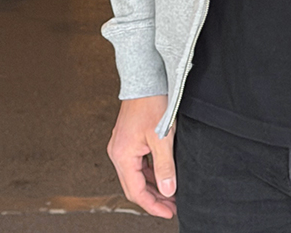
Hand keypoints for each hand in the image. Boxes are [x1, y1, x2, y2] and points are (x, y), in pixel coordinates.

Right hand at [107, 95, 176, 218]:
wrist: (145, 78)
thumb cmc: (152, 103)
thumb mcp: (163, 137)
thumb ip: (165, 166)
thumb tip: (168, 191)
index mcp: (123, 156)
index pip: (136, 192)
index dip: (153, 205)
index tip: (168, 212)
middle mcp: (118, 153)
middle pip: (134, 186)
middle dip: (153, 198)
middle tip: (171, 206)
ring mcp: (122, 146)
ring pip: (136, 175)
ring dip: (152, 185)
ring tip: (170, 193)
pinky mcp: (128, 139)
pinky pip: (138, 163)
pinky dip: (150, 172)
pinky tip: (162, 174)